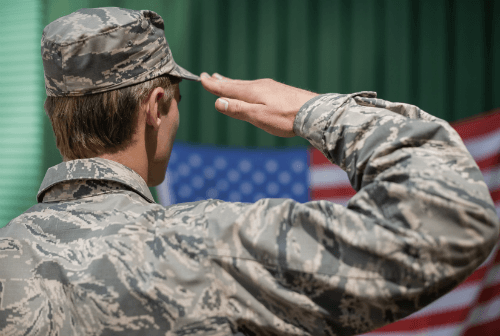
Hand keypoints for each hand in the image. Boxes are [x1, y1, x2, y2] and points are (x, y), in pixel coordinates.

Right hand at [200, 73, 318, 136]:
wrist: (313, 113)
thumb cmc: (285, 118)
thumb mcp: (258, 116)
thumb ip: (237, 109)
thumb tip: (217, 102)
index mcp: (251, 92)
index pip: (226, 88)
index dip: (213, 85)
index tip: (201, 79)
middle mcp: (259, 86)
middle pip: (235, 83)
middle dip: (221, 81)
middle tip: (209, 76)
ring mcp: (270, 87)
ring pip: (246, 84)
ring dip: (233, 83)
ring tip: (225, 80)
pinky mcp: (279, 91)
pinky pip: (256, 86)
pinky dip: (246, 87)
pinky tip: (250, 89)